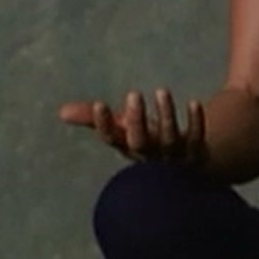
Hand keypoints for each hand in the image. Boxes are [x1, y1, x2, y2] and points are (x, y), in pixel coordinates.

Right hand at [58, 89, 207, 164]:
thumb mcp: (123, 130)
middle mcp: (150, 157)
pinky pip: (197, 141)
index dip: (104, 124)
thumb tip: (61, 111)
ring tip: (162, 91)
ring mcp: (174, 158)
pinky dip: (196, 124)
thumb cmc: (149, 142)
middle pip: (140, 144)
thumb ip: (97, 119)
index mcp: (129, 149)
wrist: (188, 167)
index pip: (113, 140)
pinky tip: (194, 103)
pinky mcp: (197, 155)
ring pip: (169, 141)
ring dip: (166, 117)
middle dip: (136, 121)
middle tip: (133, 94)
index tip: (99, 104)